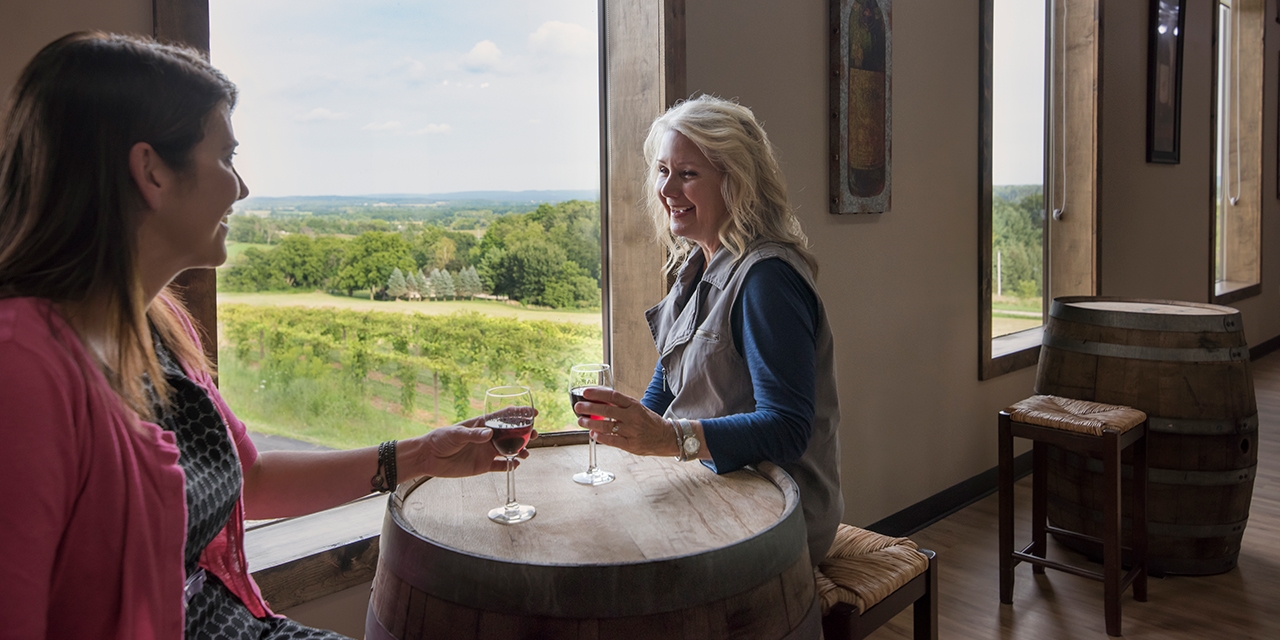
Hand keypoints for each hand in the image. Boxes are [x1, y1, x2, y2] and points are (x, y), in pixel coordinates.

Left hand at [401, 412, 536, 478]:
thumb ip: (473, 435)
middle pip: (511, 434)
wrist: (429, 458)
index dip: (519, 414)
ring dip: (520, 450)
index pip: (504, 416)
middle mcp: (488, 437)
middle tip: (535, 435)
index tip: (533, 413)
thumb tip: (489, 434)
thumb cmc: (440, 439)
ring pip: (510, 450)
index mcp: (482, 424)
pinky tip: (515, 464)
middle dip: (525, 434)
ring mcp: (486, 451)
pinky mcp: (483, 465)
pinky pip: (501, 466)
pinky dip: (510, 466)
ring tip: (527, 453)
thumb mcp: (456, 434)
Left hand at [575, 387, 678, 456]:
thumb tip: (599, 402)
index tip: (585, 392)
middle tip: (578, 407)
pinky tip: (593, 434)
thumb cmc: (649, 421)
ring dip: (591, 423)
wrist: (666, 437)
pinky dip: (600, 437)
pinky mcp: (631, 445)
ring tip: (581, 421)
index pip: (613, 396)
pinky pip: (612, 440)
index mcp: (634, 405)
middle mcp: (633, 417)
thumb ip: (621, 406)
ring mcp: (631, 431)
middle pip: (607, 410)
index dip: (597, 393)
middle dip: (589, 408)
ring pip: (606, 426)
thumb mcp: (637, 408)